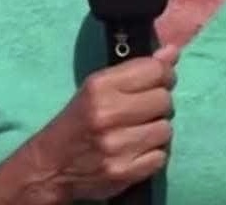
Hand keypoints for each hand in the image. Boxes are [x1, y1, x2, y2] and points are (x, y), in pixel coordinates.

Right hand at [43, 44, 178, 201]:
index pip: (154, 71)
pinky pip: (160, 157)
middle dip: (160, 102)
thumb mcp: (98, 86)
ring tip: (141, 129)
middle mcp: (108, 114)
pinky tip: (138, 149)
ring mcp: (117, 146)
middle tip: (147, 107)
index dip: (164, 73)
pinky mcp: (124, 173)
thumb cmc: (79, 118)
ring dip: (157, 129)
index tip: (161, 79)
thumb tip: (173, 52)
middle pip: (164, 100)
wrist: (52, 165)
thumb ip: (137, 69)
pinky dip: (153, 153)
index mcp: (100, 86)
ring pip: (165, 129)